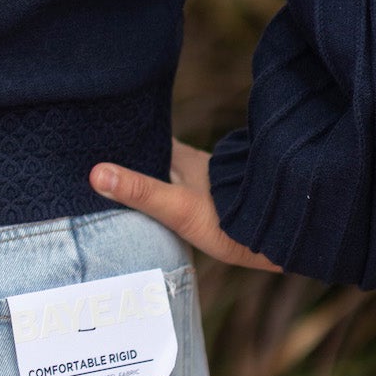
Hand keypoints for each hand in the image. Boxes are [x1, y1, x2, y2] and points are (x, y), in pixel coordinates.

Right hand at [90, 140, 283, 272]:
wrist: (279, 233)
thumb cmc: (228, 219)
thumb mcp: (176, 207)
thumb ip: (139, 192)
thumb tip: (97, 173)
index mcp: (180, 157)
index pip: (143, 141)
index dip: (122, 142)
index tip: (96, 143)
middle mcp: (192, 164)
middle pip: (154, 160)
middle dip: (133, 165)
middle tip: (102, 172)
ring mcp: (205, 181)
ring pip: (170, 177)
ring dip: (152, 183)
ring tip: (123, 195)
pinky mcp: (216, 201)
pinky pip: (184, 195)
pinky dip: (169, 199)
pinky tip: (161, 215)